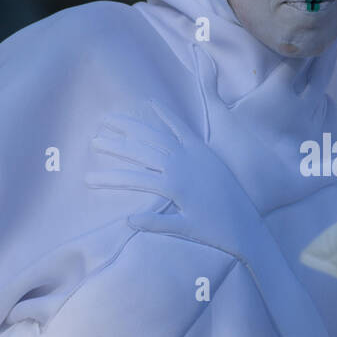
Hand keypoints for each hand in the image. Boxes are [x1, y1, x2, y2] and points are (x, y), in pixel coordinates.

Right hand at [85, 101, 258, 249]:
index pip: (133, 179)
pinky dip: (167, 115)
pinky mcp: (204, 149)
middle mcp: (180, 165)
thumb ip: (155, 223)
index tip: (88, 178)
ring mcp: (193, 154)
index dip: (109, 179)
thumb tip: (127, 219)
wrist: (247, 225)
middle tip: (94, 139)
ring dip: (133, 126)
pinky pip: (182, 127)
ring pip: (156, 135)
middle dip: (115, 145)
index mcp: (173, 186)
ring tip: (112, 118)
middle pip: (140, 151)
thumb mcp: (184, 230)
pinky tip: (151, 104)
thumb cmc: (215, 231)